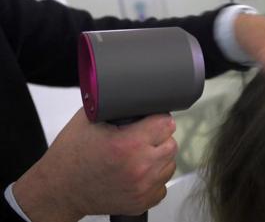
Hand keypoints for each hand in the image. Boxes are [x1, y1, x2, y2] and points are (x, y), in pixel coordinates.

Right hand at [13, 109, 176, 221]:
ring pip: (170, 164)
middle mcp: (140, 167)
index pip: (166, 124)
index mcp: (128, 144)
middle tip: (142, 138)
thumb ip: (117, 106)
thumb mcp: (89, 119)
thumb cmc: (71, 155)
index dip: (158, 119)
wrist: (60, 188)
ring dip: (158, 158)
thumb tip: (136, 95)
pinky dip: (154, 178)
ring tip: (139, 156)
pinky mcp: (142, 202)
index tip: (151, 121)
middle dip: (159, 138)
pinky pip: (163, 185)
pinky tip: (138, 172)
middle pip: (171, 144)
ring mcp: (143, 187)